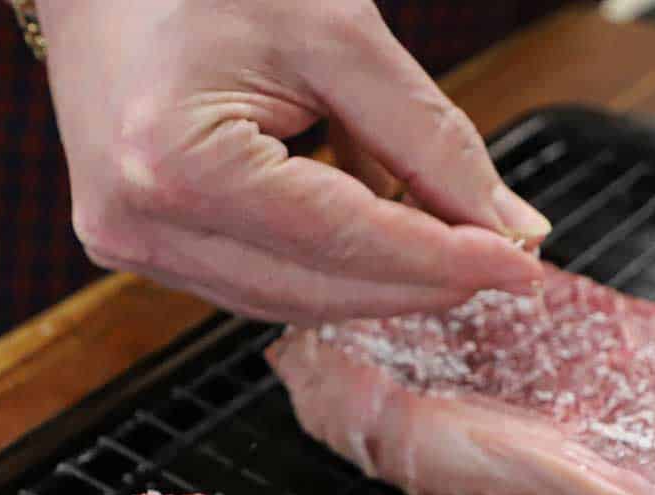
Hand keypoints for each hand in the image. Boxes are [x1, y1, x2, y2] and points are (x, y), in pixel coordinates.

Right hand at [38, 0, 550, 323]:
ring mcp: (132, 246)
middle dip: (419, 282)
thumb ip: (429, 138)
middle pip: (320, 291)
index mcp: (177, 163)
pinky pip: (260, 285)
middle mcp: (142, 226)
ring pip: (294, 302)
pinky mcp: (141, 249)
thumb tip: (512, 228)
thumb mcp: (335, 33)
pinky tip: (369, 231)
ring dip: (377, 280)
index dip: (443, 261)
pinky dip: (328, 268)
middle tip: (498, 258)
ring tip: (437, 234)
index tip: (522, 266)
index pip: (343, 241)